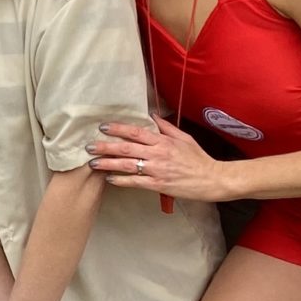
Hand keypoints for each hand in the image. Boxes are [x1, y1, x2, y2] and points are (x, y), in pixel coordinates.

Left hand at [90, 118, 229, 201]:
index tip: (103, 127)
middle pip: (126, 148)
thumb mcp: (184, 138)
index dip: (118, 129)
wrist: (212, 179)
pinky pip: (135, 182)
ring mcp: (157, 170)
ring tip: (92, 163)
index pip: (136, 132)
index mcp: (163, 141)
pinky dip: (120, 181)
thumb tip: (152, 115)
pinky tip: (109, 179)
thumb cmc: (198, 158)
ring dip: (107, 164)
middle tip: (89, 146)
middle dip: (105, 146)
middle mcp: (158, 154)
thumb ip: (166, 127)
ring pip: (127, 165)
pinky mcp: (158, 185)